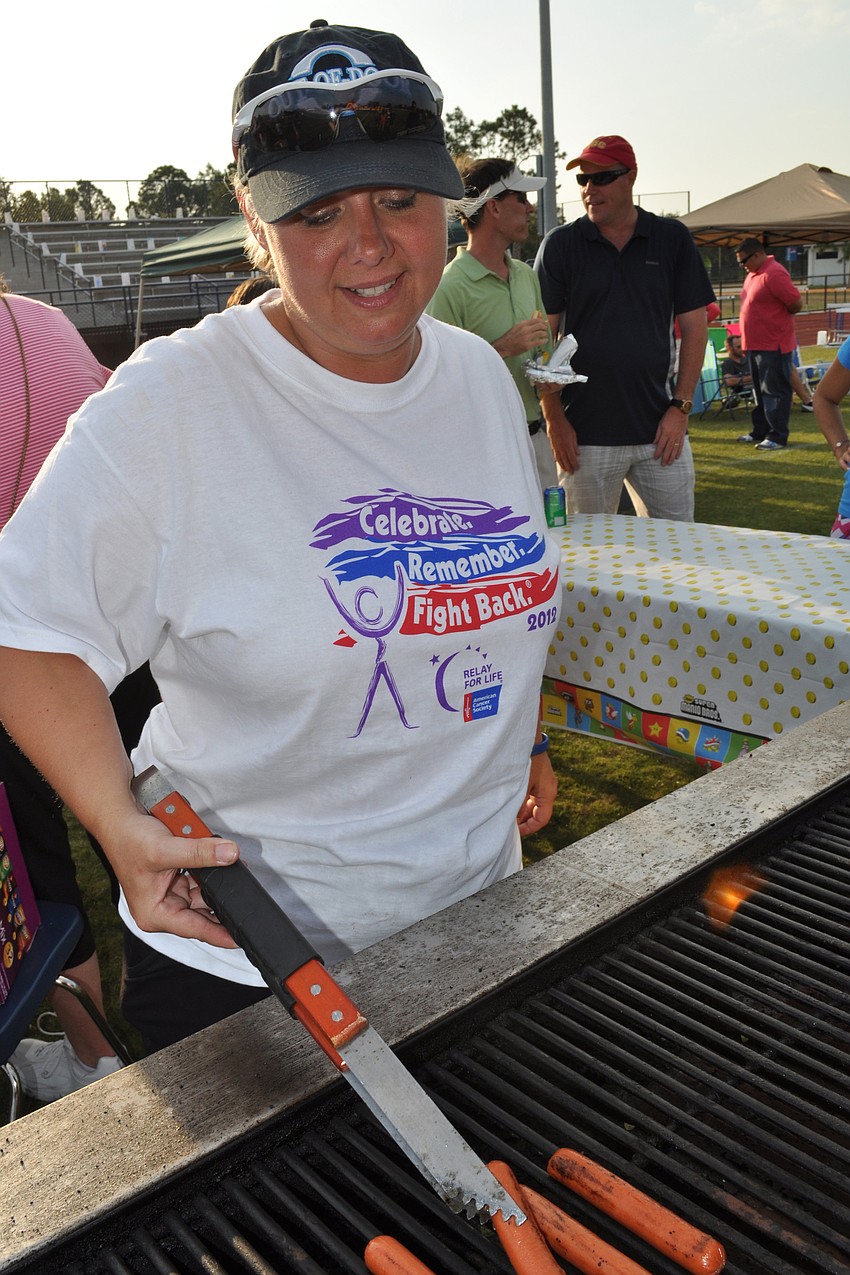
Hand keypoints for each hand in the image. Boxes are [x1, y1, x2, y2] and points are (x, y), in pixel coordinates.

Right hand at [102, 807, 240, 947]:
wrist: (120, 821)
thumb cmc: (129, 841)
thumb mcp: (166, 849)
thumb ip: (200, 853)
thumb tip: (229, 855)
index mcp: (155, 914)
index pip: (194, 929)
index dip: (220, 934)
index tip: (241, 939)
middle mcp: (163, 909)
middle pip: (203, 913)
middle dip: (222, 900)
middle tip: (245, 895)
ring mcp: (171, 894)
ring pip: (205, 894)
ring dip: (218, 881)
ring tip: (232, 869)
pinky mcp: (177, 880)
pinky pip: (202, 880)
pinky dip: (212, 870)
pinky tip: (222, 861)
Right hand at [493, 316, 550, 358]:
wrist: (503, 346)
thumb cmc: (509, 338)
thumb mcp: (516, 327)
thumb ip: (524, 325)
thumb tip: (533, 323)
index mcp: (522, 324)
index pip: (536, 320)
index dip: (542, 321)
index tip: (544, 323)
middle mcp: (525, 329)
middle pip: (540, 326)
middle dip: (545, 327)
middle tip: (546, 329)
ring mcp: (527, 337)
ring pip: (541, 333)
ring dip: (545, 334)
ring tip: (545, 335)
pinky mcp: (528, 345)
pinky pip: (539, 342)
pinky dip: (544, 340)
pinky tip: (545, 341)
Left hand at [517, 751, 557, 836]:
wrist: (528, 738)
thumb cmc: (524, 761)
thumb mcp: (520, 787)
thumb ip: (517, 805)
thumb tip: (513, 819)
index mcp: (548, 793)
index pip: (542, 819)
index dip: (530, 828)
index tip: (517, 832)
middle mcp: (548, 789)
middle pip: (539, 811)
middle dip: (525, 820)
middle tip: (511, 825)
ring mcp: (544, 781)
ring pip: (535, 802)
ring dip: (523, 810)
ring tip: (510, 815)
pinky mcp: (538, 775)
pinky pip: (532, 793)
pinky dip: (523, 800)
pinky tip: (512, 802)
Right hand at [546, 411, 579, 473]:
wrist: (554, 421)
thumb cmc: (564, 426)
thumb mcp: (573, 434)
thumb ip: (575, 445)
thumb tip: (577, 452)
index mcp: (568, 445)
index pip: (572, 458)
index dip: (575, 464)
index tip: (577, 468)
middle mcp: (561, 448)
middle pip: (566, 461)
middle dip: (569, 467)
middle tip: (571, 472)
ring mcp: (556, 448)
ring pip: (560, 459)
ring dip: (563, 466)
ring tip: (565, 470)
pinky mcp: (552, 446)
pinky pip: (555, 455)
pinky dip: (557, 460)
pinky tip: (559, 462)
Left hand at [654, 406, 688, 465]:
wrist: (680, 411)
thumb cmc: (668, 416)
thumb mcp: (660, 424)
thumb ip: (657, 434)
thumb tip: (654, 443)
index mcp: (665, 433)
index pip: (661, 445)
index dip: (658, 452)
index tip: (655, 458)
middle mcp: (672, 436)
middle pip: (668, 449)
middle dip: (665, 458)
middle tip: (663, 465)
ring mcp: (678, 436)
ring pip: (675, 449)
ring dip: (672, 457)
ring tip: (670, 463)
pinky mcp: (682, 435)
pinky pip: (681, 445)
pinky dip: (679, 452)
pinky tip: (677, 457)